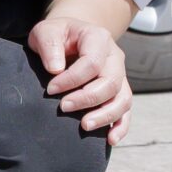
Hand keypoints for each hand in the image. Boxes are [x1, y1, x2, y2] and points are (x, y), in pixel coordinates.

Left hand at [27, 16, 132, 145]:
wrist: (70, 37)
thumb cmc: (57, 35)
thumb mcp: (46, 31)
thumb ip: (49, 45)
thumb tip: (55, 69)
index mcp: (98, 38)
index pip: (91, 62)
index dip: (71, 79)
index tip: (50, 89)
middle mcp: (114, 57)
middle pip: (110, 83)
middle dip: (86, 99)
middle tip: (63, 107)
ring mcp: (120, 76)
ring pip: (122, 99)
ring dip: (105, 116)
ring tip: (84, 126)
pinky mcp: (119, 92)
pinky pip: (126, 111)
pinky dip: (121, 127)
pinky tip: (110, 140)